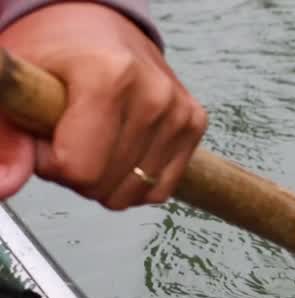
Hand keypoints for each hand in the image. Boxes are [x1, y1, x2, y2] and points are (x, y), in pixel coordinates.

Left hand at [0, 3, 206, 209]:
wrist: (96, 26)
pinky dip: (134, 181)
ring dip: (105, 178)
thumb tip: (7, 186)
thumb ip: (5, 138)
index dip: (50, 162)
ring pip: (133, 193)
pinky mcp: (194, 123)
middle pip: (105, 185)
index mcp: (109, 75)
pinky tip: (120, 151)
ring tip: (94, 139)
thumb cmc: (54, 55)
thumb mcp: (14, 88)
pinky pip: (160, 188)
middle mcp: (154, 94)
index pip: (79, 168)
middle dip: (76, 172)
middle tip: (68, 134)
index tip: (45, 133)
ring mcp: (179, 111)